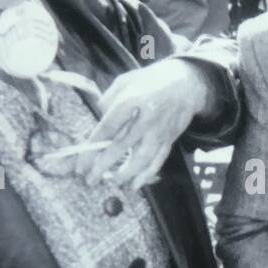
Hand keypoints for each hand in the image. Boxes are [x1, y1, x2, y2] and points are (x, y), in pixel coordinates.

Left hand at [74, 58, 211, 189]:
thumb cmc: (150, 81)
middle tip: (89, 180)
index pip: (107, 128)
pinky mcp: (169, 140)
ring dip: (125, 174)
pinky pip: (157, 161)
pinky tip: (134, 186)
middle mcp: (145, 118)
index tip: (80, 163)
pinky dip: (146, 175)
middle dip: (102, 166)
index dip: (91, 148)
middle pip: (120, 146)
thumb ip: (108, 100)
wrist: (187, 83)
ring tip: (112, 183)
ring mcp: (159, 131)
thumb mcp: (126, 81)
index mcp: (131, 101)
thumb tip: (98, 123)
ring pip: (141, 158)